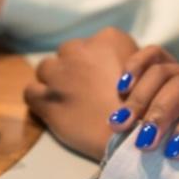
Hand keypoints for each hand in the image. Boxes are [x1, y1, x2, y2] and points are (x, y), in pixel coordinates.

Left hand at [24, 27, 139, 160]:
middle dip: (72, 69)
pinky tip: (50, 110)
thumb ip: (125, 59)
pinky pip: (31, 92)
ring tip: (67, 100)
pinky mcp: (46, 98)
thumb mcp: (147, 70)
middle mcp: (80, 50)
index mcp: (108, 39)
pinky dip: (38, 99)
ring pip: (46, 68)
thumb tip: (111, 63)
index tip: (98, 79)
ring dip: (54, 82)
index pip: (90, 44)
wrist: (132, 139)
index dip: (92, 62)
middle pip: (67, 53)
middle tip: (84, 91)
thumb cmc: (144, 108)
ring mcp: (60, 73)